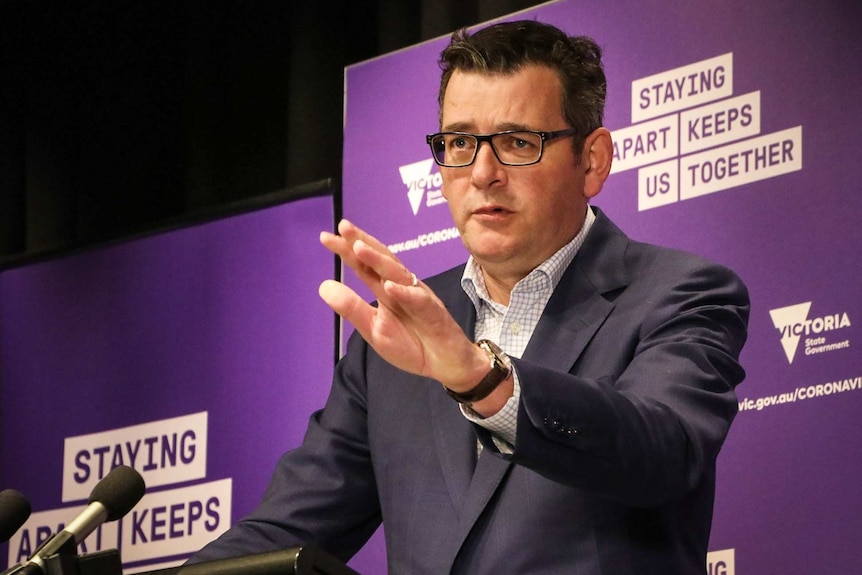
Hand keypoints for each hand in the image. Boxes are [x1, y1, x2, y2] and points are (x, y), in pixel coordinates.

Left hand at [318, 219, 486, 390]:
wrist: (445, 364)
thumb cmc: (411, 344)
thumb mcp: (373, 329)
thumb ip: (351, 308)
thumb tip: (323, 286)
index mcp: (385, 289)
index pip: (364, 266)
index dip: (346, 250)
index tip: (325, 237)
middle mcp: (401, 287)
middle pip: (381, 259)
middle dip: (362, 242)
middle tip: (343, 227)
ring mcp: (419, 297)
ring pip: (398, 274)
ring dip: (379, 261)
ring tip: (359, 249)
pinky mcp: (434, 313)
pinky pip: (419, 300)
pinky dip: (404, 293)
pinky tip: (389, 287)